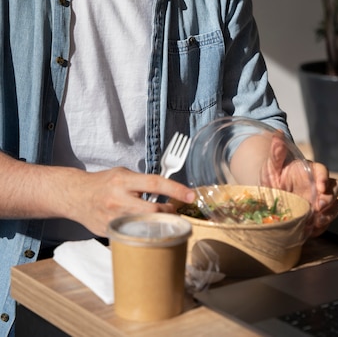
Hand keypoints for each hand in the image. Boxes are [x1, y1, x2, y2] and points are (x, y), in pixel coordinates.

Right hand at [63, 167, 195, 236]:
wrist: (76, 195)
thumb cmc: (103, 183)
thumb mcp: (123, 174)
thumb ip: (143, 182)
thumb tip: (166, 191)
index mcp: (123, 181)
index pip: (154, 184)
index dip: (175, 190)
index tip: (191, 195)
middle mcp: (118, 200)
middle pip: (153, 212)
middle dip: (169, 213)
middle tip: (174, 211)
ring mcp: (113, 219)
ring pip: (145, 226)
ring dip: (157, 224)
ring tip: (160, 219)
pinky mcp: (110, 232)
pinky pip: (132, 234)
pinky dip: (142, 231)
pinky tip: (143, 227)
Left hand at [260, 134, 337, 237]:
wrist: (266, 200)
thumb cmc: (272, 179)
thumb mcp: (271, 166)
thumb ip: (276, 153)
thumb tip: (277, 134)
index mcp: (310, 171)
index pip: (323, 170)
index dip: (324, 177)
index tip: (320, 185)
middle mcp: (318, 186)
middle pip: (336, 188)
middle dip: (330, 197)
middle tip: (319, 205)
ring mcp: (320, 202)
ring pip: (336, 205)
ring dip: (329, 213)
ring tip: (316, 219)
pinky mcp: (318, 218)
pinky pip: (326, 222)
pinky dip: (322, 225)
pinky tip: (311, 228)